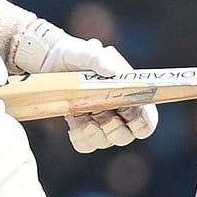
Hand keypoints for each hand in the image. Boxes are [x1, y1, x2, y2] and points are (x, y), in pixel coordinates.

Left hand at [11, 20, 157, 152]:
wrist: (50, 61)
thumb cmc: (76, 54)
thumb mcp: (87, 52)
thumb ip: (99, 59)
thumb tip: (111, 72)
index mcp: (130, 94)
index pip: (147, 119)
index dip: (143, 123)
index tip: (131, 115)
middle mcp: (118, 111)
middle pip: (126, 136)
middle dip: (116, 131)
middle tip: (104, 119)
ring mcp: (99, 121)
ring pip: (105, 142)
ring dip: (95, 134)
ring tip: (83, 116)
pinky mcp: (81, 127)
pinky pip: (85, 144)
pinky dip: (80, 137)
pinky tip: (73, 122)